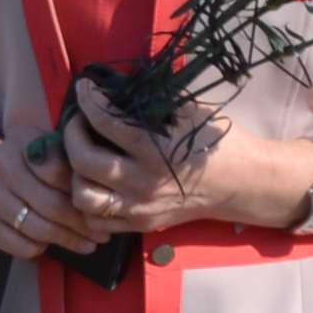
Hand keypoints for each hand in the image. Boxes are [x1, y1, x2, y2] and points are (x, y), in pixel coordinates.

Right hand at [0, 121, 95, 258]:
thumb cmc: (13, 163)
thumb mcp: (33, 146)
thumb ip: (62, 159)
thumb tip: (101, 190)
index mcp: (20, 143)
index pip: (60, 171)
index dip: (83, 191)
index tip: (102, 203)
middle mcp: (1, 167)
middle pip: (53, 205)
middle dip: (82, 224)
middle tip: (101, 234)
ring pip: (40, 229)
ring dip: (68, 241)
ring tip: (87, 244)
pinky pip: (23, 246)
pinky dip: (41, 248)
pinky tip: (50, 243)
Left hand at [56, 77, 286, 236]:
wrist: (240, 183)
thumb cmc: (216, 142)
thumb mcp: (188, 112)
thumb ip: (150, 102)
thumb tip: (111, 88)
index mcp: (157, 149)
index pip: (105, 122)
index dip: (87, 101)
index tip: (83, 88)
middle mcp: (144, 182)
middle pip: (84, 161)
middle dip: (72, 134)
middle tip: (78, 121)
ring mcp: (140, 207)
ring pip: (83, 197)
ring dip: (74, 173)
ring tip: (81, 156)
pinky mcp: (140, 224)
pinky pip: (96, 221)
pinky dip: (86, 202)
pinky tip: (92, 181)